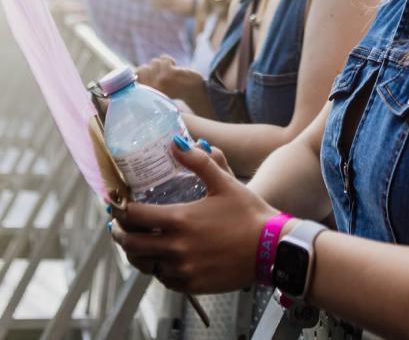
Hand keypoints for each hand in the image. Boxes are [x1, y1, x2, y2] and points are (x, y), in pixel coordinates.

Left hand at [110, 141, 278, 293]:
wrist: (271, 249)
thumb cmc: (248, 213)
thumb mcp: (224, 182)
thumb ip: (199, 161)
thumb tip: (176, 142)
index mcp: (180, 219)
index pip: (135, 216)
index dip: (121, 210)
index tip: (118, 206)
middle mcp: (176, 247)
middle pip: (132, 244)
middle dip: (121, 234)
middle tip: (120, 226)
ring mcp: (183, 269)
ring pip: (146, 264)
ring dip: (138, 252)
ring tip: (139, 241)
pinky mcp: (192, 284)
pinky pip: (164, 279)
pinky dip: (159, 269)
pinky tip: (164, 258)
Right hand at [136, 57, 204, 102]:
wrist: (195, 91)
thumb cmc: (174, 89)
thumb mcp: (157, 90)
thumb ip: (146, 82)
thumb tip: (135, 71)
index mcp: (146, 95)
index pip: (133, 79)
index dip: (138, 74)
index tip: (148, 75)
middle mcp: (150, 90)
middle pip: (141, 69)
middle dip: (152, 68)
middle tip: (162, 74)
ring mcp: (158, 82)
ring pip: (153, 63)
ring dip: (162, 64)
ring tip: (169, 73)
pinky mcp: (167, 75)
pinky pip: (163, 59)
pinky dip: (169, 60)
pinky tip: (175, 68)